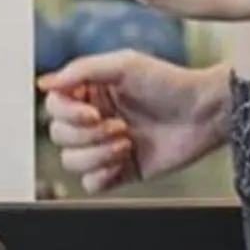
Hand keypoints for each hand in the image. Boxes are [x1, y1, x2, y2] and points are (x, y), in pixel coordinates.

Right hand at [37, 52, 230, 194]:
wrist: (204, 113)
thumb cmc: (170, 83)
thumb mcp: (124, 64)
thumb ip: (80, 70)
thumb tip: (44, 83)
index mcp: (90, 93)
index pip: (54, 107)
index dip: (68, 114)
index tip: (93, 112)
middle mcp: (94, 120)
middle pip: (59, 136)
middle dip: (88, 135)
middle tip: (119, 125)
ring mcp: (106, 147)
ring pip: (71, 162)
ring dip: (97, 154)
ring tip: (126, 141)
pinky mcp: (121, 171)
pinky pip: (90, 185)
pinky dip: (102, 175)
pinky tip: (124, 160)